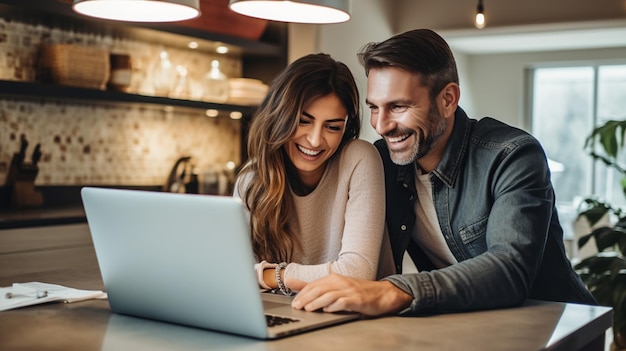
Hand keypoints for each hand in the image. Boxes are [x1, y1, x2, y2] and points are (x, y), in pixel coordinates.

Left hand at [287, 273, 412, 316]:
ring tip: (308, 309)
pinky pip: (343, 302)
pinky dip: (333, 307)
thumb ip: (312, 286)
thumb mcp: (335, 287)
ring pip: (329, 295)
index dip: (302, 293)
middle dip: (306, 298)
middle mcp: (341, 282)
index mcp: (334, 278)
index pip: (314, 285)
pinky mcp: (357, 300)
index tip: (294, 302)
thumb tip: (290, 282)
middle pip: (319, 289)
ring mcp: (349, 290)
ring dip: (317, 303)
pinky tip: (327, 310)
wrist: (382, 294)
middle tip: (297, 307)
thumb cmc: (357, 292)